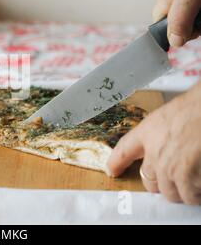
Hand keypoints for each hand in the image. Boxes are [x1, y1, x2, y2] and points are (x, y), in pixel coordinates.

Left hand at [108, 82, 200, 204]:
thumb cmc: (197, 108)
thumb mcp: (169, 115)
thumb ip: (162, 134)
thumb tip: (168, 146)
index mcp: (147, 133)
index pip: (123, 151)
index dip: (116, 162)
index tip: (112, 170)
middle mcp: (154, 155)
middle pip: (150, 183)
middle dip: (163, 184)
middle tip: (176, 179)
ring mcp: (171, 169)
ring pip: (172, 194)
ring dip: (185, 191)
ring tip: (196, 181)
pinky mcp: (189, 179)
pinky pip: (193, 195)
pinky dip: (200, 192)